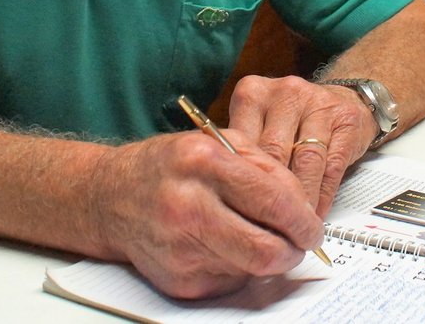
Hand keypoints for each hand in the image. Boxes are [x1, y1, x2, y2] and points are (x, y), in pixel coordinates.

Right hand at [90, 128, 322, 299]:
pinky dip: (238, 266)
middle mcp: (189, 206)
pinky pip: (229, 281)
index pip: (272, 201)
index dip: (302, 220)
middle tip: (300, 243)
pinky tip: (222, 244)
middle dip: (294, 251)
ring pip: (251, 269)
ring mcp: (180, 248)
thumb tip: (302, 205)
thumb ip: (264, 166)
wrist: (111, 197)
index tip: (313, 226)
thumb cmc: (169, 166)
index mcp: (203, 163)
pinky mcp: (178, 280)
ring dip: (265, 257)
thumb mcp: (217, 143)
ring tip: (256, 235)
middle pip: (264, 250)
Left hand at [226, 75, 373, 214]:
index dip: (241, 182)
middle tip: (267, 227)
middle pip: (273, 152)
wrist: (342, 100)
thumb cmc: (291, 122)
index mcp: (253, 94)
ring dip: (299, 199)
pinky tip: (315, 213)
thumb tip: (226, 199)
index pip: (242, 143)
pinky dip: (322, 195)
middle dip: (271, 195)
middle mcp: (285, 92)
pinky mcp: (346, 118)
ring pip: (305, 160)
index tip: (239, 212)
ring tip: (292, 226)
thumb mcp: (259, 128)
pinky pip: (331, 165)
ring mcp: (318, 102)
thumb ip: (243, 154)